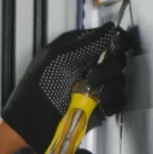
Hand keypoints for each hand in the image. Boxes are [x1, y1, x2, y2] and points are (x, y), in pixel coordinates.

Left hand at [1, 24, 132, 153]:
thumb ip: (86, 43)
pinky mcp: (99, 106)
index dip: (115, 41)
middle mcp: (88, 66)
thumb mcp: (58, 58)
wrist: (33, 126)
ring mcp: (95, 87)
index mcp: (77, 50)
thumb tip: (110, 28)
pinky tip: (101, 105)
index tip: (115, 47)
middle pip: (117, 59)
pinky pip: (117, 100)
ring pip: (119, 80)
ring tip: (91, 93)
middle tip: (92, 77)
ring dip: (109, 86)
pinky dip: (113, 102)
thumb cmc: (37, 90)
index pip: (106, 38)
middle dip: (108, 68)